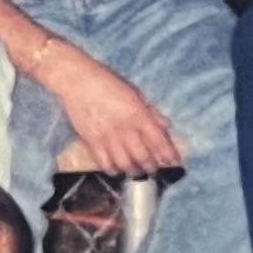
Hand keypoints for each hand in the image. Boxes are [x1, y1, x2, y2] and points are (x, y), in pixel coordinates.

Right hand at [38, 43, 177, 176]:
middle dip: (152, 167)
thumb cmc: (107, 82)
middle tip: (155, 169)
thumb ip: (151, 111)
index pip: (159, 140)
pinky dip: (113, 170)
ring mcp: (108, 136)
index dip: (169, 154)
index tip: (175, 162)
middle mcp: (125, 128)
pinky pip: (105, 164)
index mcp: (138, 113)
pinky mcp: (92, 142)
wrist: (77, 80)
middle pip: (144, 157)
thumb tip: (166, 126)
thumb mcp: (134, 92)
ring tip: (137, 171)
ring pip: (126, 164)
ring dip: (134, 171)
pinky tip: (117, 169)